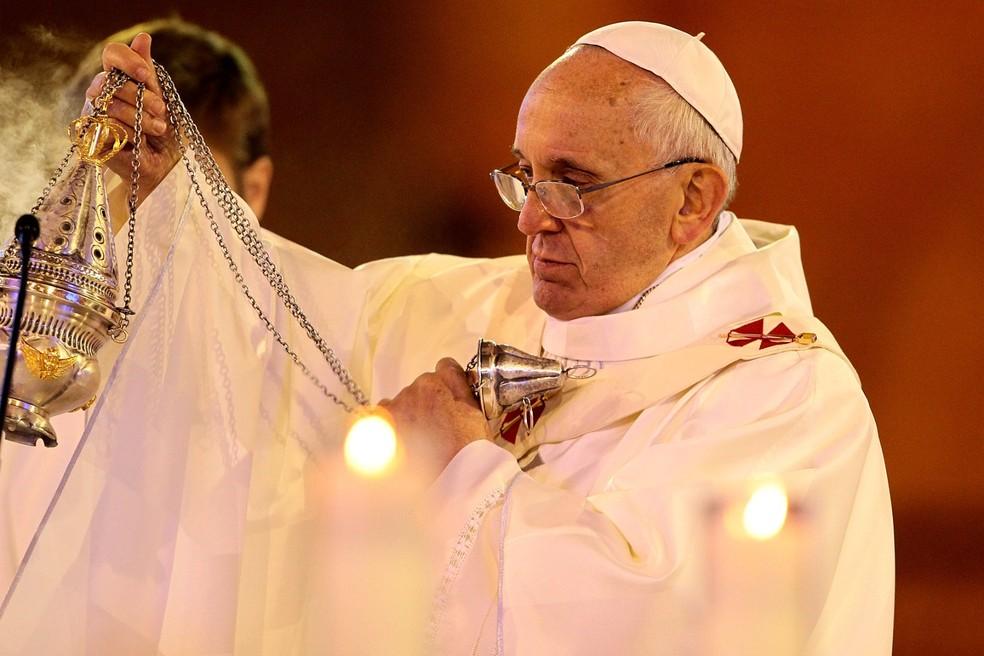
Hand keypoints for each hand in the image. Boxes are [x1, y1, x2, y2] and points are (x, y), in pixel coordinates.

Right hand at [85, 33, 180, 209]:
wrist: (164, 170)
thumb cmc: (163, 136)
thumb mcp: (160, 99)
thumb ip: (147, 72)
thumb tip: (143, 37)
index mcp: (118, 80)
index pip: (112, 54)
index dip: (128, 60)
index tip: (146, 75)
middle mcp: (100, 94)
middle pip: (110, 80)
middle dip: (141, 96)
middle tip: (161, 112)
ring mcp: (92, 115)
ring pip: (107, 103)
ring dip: (138, 117)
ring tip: (156, 130)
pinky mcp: (89, 137)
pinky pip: (104, 125)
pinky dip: (126, 133)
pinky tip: (137, 142)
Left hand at [379, 358, 489, 475]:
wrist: (445, 483)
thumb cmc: (466, 451)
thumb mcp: (476, 415)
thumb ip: (461, 389)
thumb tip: (450, 374)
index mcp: (438, 383)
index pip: (444, 369)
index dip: (450, 386)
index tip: (451, 399)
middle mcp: (411, 390)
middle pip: (420, 388)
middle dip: (427, 403)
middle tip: (437, 429)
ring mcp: (391, 408)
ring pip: (400, 404)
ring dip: (407, 416)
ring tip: (417, 443)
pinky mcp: (375, 427)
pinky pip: (378, 419)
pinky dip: (387, 429)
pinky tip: (399, 446)